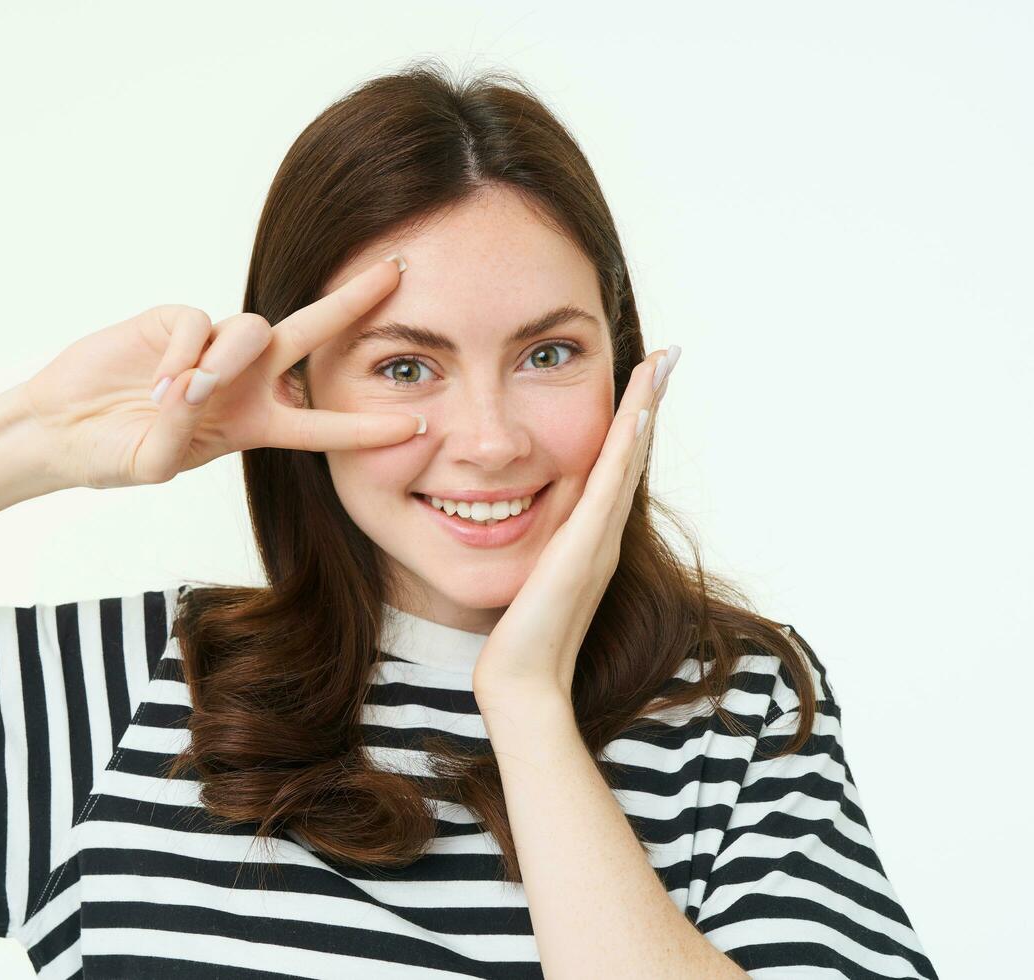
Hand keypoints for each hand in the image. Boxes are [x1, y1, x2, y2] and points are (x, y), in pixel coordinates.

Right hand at [18, 257, 421, 489]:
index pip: (321, 423)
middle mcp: (241, 379)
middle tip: (398, 271)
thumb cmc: (112, 453)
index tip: (417, 426)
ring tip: (184, 396)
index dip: (366, 428)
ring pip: (252, 329)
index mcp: (252, 423)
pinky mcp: (171, 320)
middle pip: (311, 334)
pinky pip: (198, 323)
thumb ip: (180, 433)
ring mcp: (209, 347)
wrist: (59, 430)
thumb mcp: (153, 464)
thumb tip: (196, 385)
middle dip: (354, 303)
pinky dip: (183, 353)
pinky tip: (160, 380)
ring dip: (226, 362)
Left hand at [472, 345, 680, 704]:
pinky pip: (607, 491)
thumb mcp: (529, 579)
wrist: (522, 685)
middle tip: (668, 354)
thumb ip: (535, 552)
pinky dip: (624, 452)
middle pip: (630, 456)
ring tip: (659, 365)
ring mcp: (598, 542)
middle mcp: (602, 535)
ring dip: (644, 412)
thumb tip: (514, 521)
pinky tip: (635, 417)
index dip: (630, 423)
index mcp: (589, 538)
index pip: (612, 467)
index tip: (643, 379)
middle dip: (649, 403)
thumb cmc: (518, 640)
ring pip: (625, 464)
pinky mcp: (583, 552)